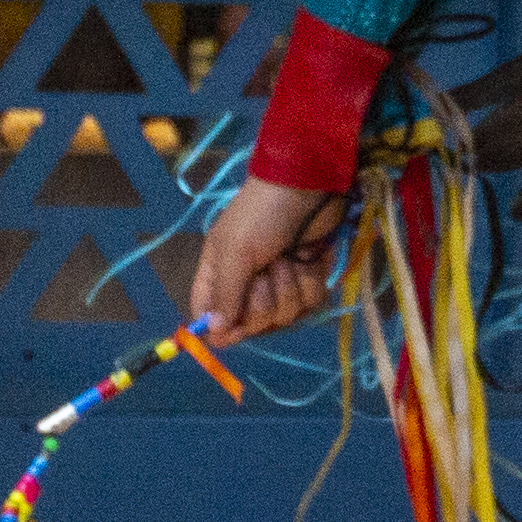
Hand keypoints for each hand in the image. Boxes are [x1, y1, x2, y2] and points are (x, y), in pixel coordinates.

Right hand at [188, 178, 336, 336]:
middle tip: (266, 269)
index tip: (237, 327)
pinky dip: (311, 281)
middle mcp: (246, 286)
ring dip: (290, 287)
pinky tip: (308, 259)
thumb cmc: (261, 216)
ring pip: (285, 316)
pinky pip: (310, 304)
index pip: (210, 318)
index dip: (222, 329)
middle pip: (252, 324)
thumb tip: (214, 333)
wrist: (307, 188)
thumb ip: (225, 295)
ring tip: (288, 256)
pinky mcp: (307, 280)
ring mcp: (279, 285)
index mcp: (218, 276)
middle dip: (264, 300)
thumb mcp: (234, 252)